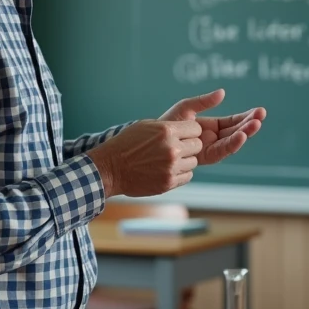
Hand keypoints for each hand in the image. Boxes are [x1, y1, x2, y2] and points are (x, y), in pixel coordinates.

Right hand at [88, 119, 203, 197]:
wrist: (110, 169)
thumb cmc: (126, 145)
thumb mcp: (146, 126)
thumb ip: (169, 127)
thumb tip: (189, 128)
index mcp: (167, 131)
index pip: (196, 128)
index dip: (190, 131)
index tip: (183, 135)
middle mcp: (172, 148)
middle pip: (198, 145)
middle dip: (189, 145)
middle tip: (176, 148)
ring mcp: (171, 167)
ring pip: (194, 162)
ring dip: (185, 160)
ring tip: (168, 159)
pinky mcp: (169, 182)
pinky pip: (187, 176)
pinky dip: (180, 173)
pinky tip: (167, 169)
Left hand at [159, 88, 265, 165]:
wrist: (151, 141)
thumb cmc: (167, 123)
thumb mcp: (186, 107)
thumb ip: (203, 101)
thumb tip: (223, 93)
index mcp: (212, 127)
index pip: (233, 122)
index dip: (246, 117)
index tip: (258, 112)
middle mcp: (214, 139)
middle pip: (236, 132)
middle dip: (249, 125)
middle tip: (261, 117)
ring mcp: (210, 149)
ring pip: (232, 142)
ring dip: (244, 134)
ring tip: (255, 125)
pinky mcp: (205, 157)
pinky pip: (221, 151)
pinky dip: (232, 144)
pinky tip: (241, 136)